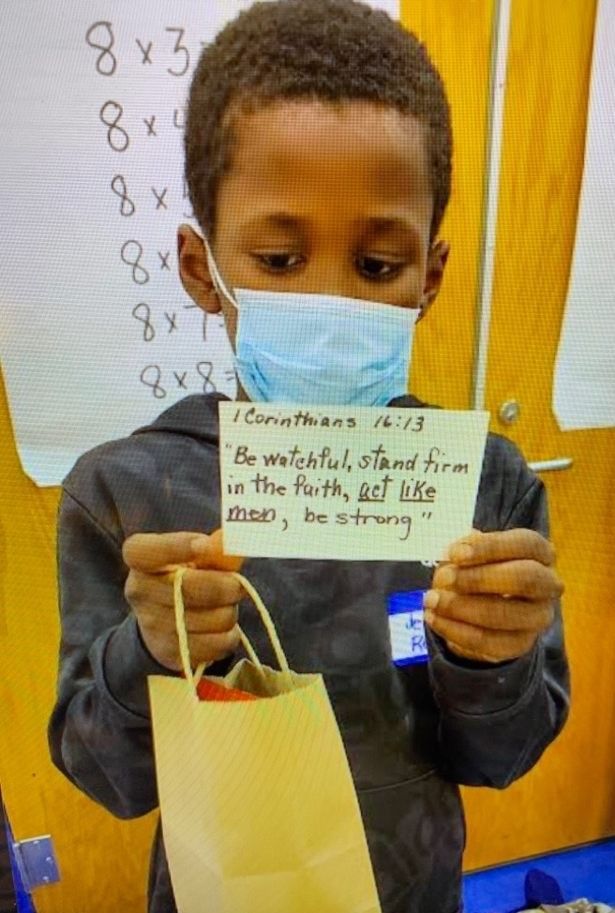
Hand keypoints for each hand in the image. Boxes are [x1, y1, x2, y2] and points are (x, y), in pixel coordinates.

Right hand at [122, 530, 243, 671]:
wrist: (165, 620)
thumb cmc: (185, 575)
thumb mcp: (196, 556)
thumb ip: (216, 548)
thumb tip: (230, 542)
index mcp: (139, 559)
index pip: (144, 551)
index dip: (176, 547)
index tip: (204, 544)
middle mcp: (138, 591)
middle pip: (190, 587)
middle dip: (226, 585)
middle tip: (236, 585)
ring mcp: (152, 625)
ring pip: (215, 617)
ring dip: (230, 610)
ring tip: (223, 606)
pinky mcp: (172, 654)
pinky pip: (219, 643)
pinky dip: (229, 634)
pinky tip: (220, 628)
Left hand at [424, 528, 563, 663]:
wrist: (481, 607)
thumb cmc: (478, 568)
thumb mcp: (471, 551)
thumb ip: (466, 549)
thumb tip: (458, 554)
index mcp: (540, 552)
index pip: (526, 543)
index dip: (490, 547)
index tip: (456, 553)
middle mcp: (548, 584)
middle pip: (525, 579)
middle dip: (479, 579)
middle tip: (445, 578)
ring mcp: (538, 617)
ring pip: (505, 615)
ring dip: (462, 608)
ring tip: (432, 600)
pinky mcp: (522, 644)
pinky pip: (490, 643)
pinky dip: (457, 631)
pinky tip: (436, 619)